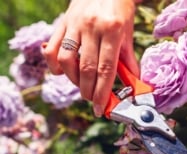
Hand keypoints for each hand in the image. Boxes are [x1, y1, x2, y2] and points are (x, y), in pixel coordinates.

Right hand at [42, 0, 138, 115]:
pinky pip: (53, 47)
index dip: (102, 92)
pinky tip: (61, 72)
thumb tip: (134, 84)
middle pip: (87, 68)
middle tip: (93, 101)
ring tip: (82, 86)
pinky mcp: (63, 22)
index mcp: (112, 31)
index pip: (106, 69)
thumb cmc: (120, 11)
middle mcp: (92, 28)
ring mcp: (75, 24)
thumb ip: (128, 60)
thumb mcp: (127, 34)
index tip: (101, 108)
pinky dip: (54, 64)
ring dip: (73, 80)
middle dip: (89, 91)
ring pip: (67, 60)